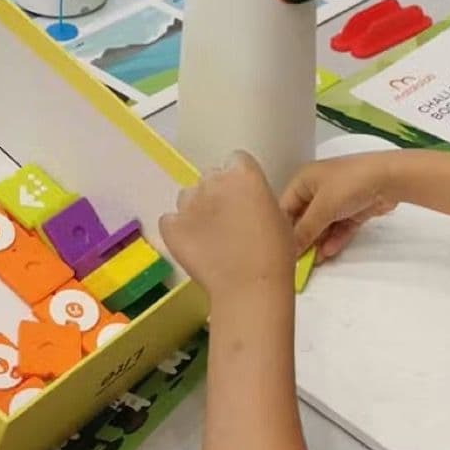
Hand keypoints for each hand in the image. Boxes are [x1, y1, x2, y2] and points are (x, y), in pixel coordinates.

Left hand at [160, 152, 293, 303]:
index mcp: (243, 174)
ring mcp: (188, 204)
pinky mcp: (171, 226)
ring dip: (196, 210)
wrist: (251, 288)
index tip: (244, 198)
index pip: (235, 161)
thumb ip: (258, 198)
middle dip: (217, 194)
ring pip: (188, 197)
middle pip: (210, 178)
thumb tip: (247, 202)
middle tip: (228, 222)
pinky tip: (194, 246)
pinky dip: (178, 230)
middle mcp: (212, 182)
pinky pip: (170, 220)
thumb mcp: (279, 217)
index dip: (240, 180)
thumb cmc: (275, 256)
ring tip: (210, 237)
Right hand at [280, 153, 397, 260]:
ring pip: (323, 225)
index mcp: (304, 180)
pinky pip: (339, 227)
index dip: (284, 230)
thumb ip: (305, 232)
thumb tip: (290, 250)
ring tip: (315, 261)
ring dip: (319, 242)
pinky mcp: (353, 209)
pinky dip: (335, 239)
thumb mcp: (322, 209)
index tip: (282, 250)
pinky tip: (329, 252)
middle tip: (298, 260)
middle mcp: (317, 188)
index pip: (286, 208)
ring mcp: (337, 199)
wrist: (389, 178)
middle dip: (303, 239)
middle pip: (305, 219)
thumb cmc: (350, 184)